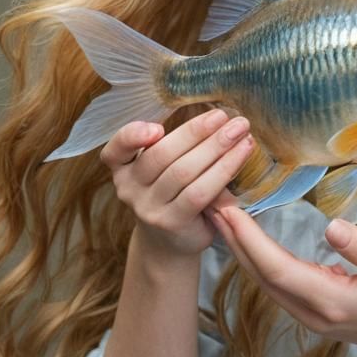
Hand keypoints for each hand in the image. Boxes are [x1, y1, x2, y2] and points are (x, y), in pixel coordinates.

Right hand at [100, 109, 253, 258]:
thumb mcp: (163, 169)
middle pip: (161, 154)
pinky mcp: (172, 222)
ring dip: (215, 147)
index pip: (115, 151)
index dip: (132, 136)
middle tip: (224, 115)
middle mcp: (129, 188)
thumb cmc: (172, 194)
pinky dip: (222, 170)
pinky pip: (199, 192)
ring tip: (239, 131)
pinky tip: (240, 153)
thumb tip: (219, 121)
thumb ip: (175, 147)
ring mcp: (148, 208)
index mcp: (123, 168)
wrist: (171, 241)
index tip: (157, 127)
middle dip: (195, 131)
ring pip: (182, 172)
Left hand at [211, 205, 356, 356]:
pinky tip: (248, 238)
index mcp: (331, 301)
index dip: (250, 240)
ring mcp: (310, 313)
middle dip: (233, 239)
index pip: (278, 269)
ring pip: (263, 280)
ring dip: (239, 247)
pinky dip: (255, 256)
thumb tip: (333, 227)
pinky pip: (274, 281)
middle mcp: (312, 311)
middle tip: (211, 202)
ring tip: (221, 214)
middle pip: (260, 275)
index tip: (229, 211)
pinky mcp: (312, 308)